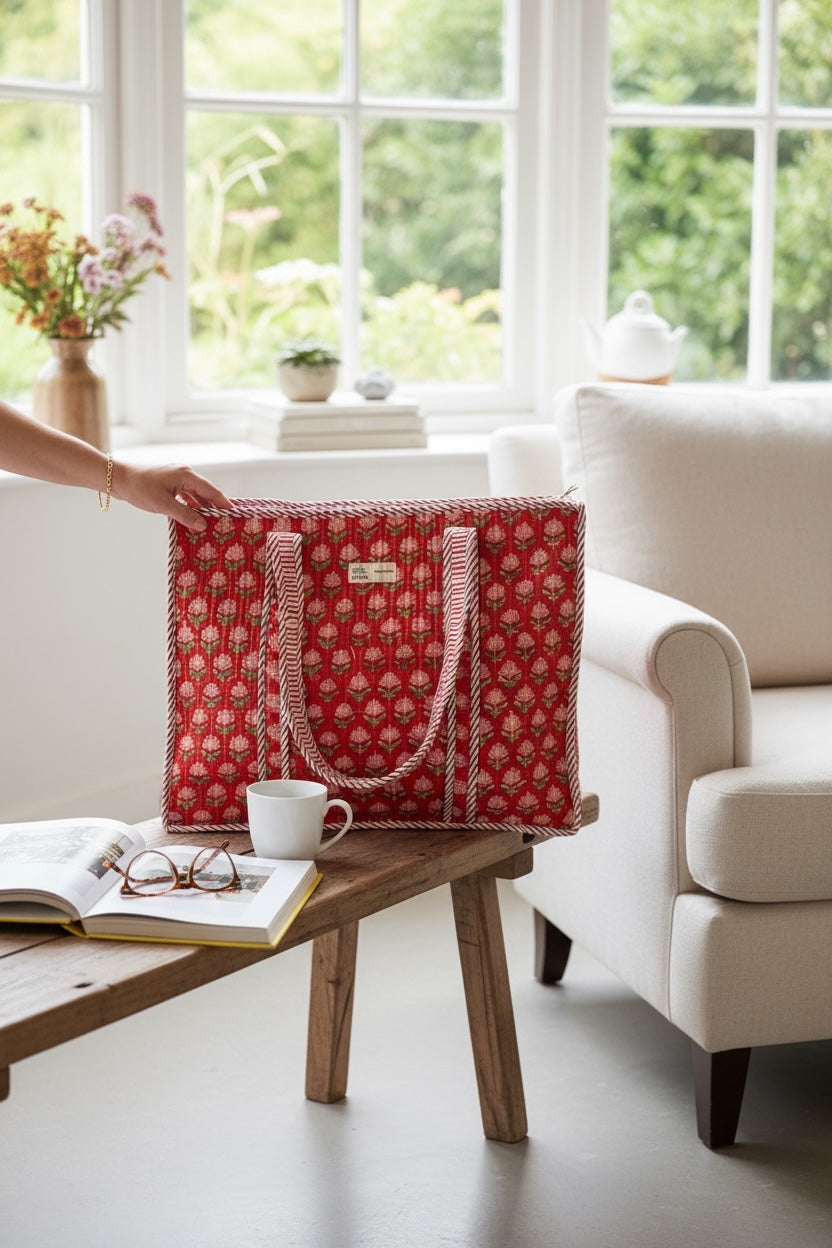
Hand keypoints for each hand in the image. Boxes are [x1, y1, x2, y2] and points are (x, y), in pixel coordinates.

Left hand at [113, 462, 232, 531]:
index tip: (234, 515)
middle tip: (223, 524)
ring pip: (195, 496)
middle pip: (205, 493)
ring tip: (210, 525)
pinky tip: (193, 519)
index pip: (211, 491)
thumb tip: (203, 525)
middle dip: (214, 508)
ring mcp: (177, 478)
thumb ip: (185, 515)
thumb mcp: (163, 505)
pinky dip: (191, 507)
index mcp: (186, 475)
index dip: (223, 504)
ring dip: (201, 509)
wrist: (118, 479)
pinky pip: (186, 496)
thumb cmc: (139, 489)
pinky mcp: (169, 484)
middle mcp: (184, 474)